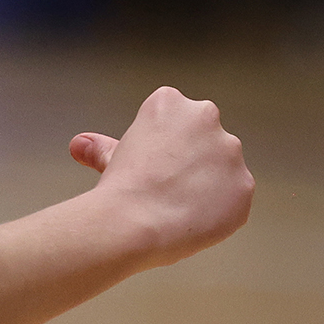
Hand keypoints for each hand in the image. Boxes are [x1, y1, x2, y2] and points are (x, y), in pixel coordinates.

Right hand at [69, 85, 252, 266]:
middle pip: (205, 136)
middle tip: (167, 182)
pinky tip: (195, 217)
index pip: (176, 117)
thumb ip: (102, 146)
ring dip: (210, 181)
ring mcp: (229, 152)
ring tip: (180, 203)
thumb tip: (79, 145)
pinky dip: (220, 207)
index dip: (163, 143)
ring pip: (223, 166)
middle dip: (192, 156)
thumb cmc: (120, 185)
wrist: (136, 222)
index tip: (152, 161)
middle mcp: (205, 117)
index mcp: (170, 101)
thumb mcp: (109, 157)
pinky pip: (234, 196)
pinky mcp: (244, 186)